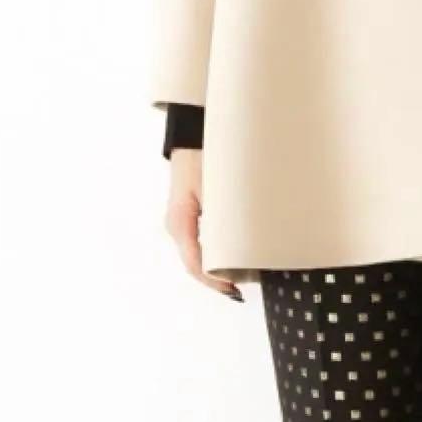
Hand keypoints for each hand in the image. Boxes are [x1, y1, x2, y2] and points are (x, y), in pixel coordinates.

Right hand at [165, 148, 242, 301]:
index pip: (194, 262)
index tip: (233, 287)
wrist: (191, 134)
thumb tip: (245, 234)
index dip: (213, 279)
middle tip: (241, 287)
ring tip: (240, 277)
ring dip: (216, 267)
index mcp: (180, 221)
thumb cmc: (202, 156)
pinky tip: (230, 257)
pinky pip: (199, 243)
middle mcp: (177, 226)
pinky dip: (213, 255)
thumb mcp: (215, 184)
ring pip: (196, 255)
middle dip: (217, 278)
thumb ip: (226, 210)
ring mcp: (181, 222)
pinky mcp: (188, 216)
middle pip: (195, 264)